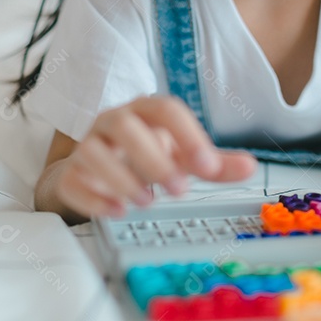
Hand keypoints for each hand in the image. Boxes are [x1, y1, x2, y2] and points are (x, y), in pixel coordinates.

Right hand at [55, 95, 256, 218]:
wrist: (95, 170)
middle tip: (179, 190)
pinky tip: (117, 210)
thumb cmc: (142, 156)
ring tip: (147, 201)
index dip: (187, 135)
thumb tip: (249, 167)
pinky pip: (74, 180)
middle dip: (153, 158)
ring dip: (121, 177)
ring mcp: (87, 146)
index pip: (165, 109)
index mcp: (144, 112)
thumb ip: (212, 163)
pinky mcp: (71, 173)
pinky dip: (95, 197)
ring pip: (92, 150)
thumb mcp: (180, 157)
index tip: (207, 167)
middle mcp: (112, 122)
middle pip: (126, 126)